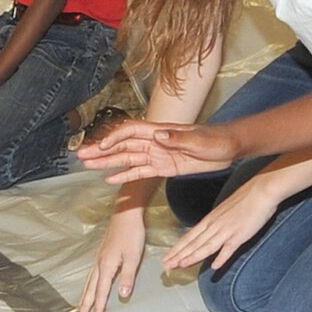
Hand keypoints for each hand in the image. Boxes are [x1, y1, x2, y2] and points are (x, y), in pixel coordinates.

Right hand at [77, 205, 146, 311]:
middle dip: (85, 305)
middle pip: (90, 289)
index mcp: (106, 266)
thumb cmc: (131, 234)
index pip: (101, 292)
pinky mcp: (101, 254)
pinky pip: (91, 274)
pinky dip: (88, 285)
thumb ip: (128, 276)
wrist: (125, 214)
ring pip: (89, 282)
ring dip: (84, 296)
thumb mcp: (133, 256)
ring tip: (81, 306)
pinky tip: (90, 286)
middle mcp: (99, 264)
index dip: (98, 308)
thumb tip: (122, 296)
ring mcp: (98, 258)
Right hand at [78, 120, 241, 185]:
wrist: (230, 149)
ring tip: (88, 166)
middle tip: (81, 156)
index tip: (102, 147)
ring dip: (107, 162)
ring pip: (127, 159)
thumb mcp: (200, 140)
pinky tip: (110, 180)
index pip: (131, 132)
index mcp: (161, 132)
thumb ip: (178, 139)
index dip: (115, 138)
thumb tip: (157, 136)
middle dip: (102, 150)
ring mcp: (158, 155)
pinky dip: (125, 175)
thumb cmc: (217, 140)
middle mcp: (155, 142)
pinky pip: (140, 172)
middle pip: (122, 146)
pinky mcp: (164, 167)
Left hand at [159, 180, 279, 272]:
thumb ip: (216, 223)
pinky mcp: (241, 234)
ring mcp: (227, 230)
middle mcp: (215, 225)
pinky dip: (222, 257)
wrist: (261, 190)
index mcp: (210, 220)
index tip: (167, 258)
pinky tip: (215, 266)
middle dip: (178, 255)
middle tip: (166, 265)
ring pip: (206, 246)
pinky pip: (230, 248)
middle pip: (193, 243)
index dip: (177, 249)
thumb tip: (208, 233)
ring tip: (180, 265)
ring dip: (192, 257)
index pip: (189, 237)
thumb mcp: (224, 211)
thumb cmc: (245, 200)